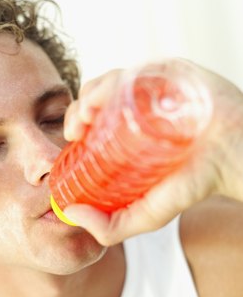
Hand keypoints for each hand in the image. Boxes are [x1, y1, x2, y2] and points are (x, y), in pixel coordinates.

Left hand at [63, 59, 242, 245]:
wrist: (236, 158)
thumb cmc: (192, 184)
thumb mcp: (146, 215)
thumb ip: (111, 227)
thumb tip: (72, 214)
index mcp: (125, 135)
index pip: (89, 123)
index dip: (73, 125)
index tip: (70, 138)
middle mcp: (135, 110)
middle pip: (94, 99)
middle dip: (77, 109)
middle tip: (76, 128)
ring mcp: (151, 90)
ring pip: (109, 82)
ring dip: (90, 93)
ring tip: (89, 113)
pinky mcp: (168, 73)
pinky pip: (135, 70)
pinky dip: (115, 81)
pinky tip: (108, 97)